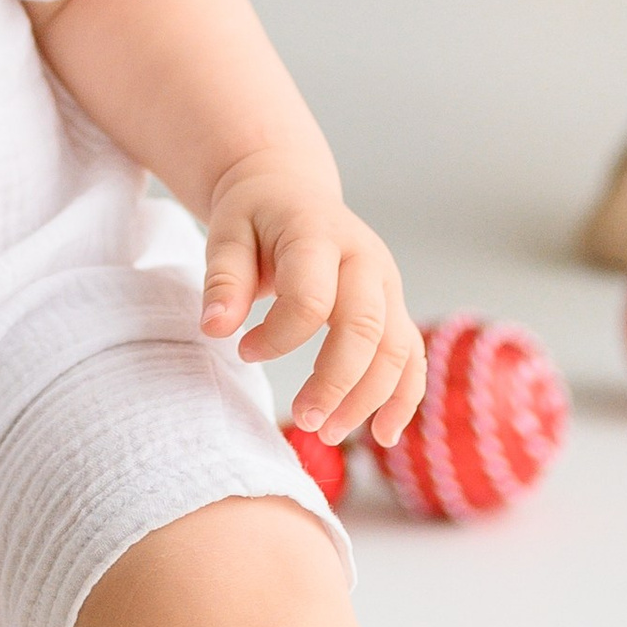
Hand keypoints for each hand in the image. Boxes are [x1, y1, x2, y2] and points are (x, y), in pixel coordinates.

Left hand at [199, 162, 424, 449]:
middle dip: (337, 382)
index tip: (244, 350)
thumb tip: (214, 328)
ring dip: (368, 398)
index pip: (312, 298)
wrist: (291, 192)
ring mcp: (386, 284)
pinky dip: (404, 396)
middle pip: (366, 328)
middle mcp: (365, 258)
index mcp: (319, 233)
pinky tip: (383, 434)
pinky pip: (412, 355)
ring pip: (396, 348)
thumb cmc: (255, 216)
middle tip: (304, 419)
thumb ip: (223, 278)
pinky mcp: (394, 307)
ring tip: (329, 434)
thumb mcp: (227, 232)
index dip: (279, 337)